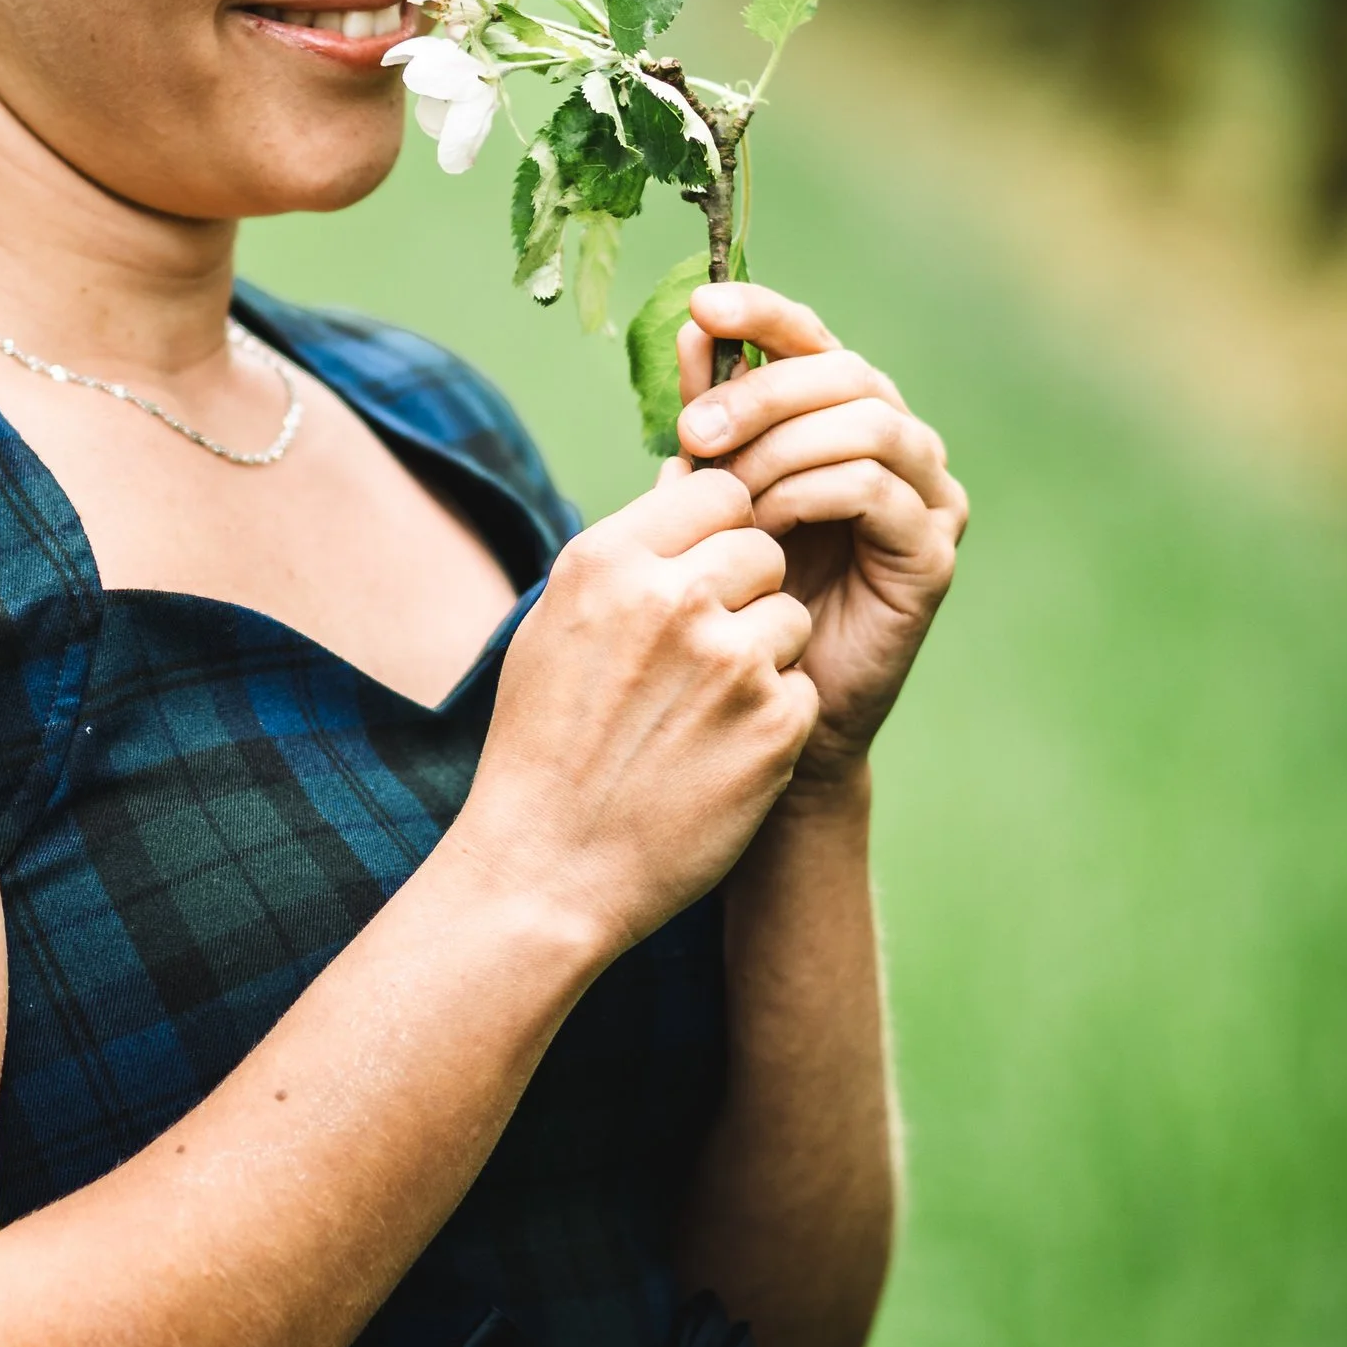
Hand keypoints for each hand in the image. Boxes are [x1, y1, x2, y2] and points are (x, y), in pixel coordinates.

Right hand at [459, 459, 817, 958]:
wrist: (547, 868)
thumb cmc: (544, 742)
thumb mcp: (558, 623)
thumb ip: (628, 552)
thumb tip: (688, 478)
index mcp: (609, 560)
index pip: (718, 490)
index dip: (719, 531)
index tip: (701, 573)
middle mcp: (672, 598)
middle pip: (763, 547)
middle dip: (747, 590)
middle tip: (701, 653)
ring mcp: (730, 662)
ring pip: (792, 617)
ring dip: (764, 655)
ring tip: (701, 710)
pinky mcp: (774, 726)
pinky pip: (803, 688)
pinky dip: (773, 719)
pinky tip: (716, 753)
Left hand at [673, 283, 966, 788]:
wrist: (761, 701)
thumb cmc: (734, 593)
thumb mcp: (706, 493)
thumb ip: (706, 419)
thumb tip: (689, 328)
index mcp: (844, 416)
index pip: (814, 338)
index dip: (764, 312)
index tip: (702, 307)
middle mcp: (900, 444)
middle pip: (844, 372)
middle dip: (761, 393)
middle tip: (695, 432)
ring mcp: (927, 497)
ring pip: (867, 423)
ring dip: (782, 448)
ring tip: (729, 494)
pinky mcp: (932, 553)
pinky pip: (875, 489)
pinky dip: (811, 492)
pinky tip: (765, 526)